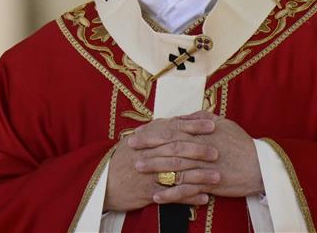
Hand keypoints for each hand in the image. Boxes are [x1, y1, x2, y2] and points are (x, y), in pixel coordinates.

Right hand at [104, 116, 219, 210]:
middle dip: (199, 150)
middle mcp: (149, 153)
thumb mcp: (137, 140)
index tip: (213, 124)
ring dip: (199, 176)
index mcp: (148, 138)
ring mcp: (148, 173)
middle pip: (177, 149)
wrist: (99, 182)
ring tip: (217, 177)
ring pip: (178, 173)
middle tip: (217, 152)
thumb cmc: (122, 159)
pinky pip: (172, 195)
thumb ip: (158, 130)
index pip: (174, 128)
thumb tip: (180, 119)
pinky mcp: (148, 192)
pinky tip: (204, 198)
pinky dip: (189, 197)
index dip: (194, 126)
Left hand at [148, 112, 263, 201]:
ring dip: (155, 167)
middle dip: (148, 146)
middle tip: (130, 146)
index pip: (173, 129)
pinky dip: (170, 194)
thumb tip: (185, 114)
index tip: (138, 130)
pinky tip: (157, 197)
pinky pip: (186, 189)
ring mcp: (204, 166)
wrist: (260, 166)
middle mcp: (201, 147)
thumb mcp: (225, 124)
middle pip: (170, 145)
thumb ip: (203, 117)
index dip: (154, 130)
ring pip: (175, 166)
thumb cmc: (242, 144)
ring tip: (138, 168)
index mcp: (203, 132)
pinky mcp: (209, 184)